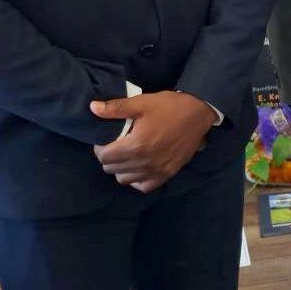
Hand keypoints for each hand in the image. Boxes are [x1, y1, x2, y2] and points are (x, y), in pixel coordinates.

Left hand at [91, 91, 216, 193]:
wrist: (198, 113)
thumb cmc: (169, 106)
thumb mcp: (141, 103)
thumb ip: (116, 108)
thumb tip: (92, 108)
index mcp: (136, 145)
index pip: (104, 156)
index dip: (100, 147)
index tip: (105, 138)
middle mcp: (144, 163)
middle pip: (112, 169)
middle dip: (109, 156)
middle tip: (116, 144)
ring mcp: (156, 171)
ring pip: (125, 180)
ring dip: (121, 168)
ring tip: (127, 154)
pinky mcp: (167, 174)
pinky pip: (143, 186)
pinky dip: (137, 179)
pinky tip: (139, 165)